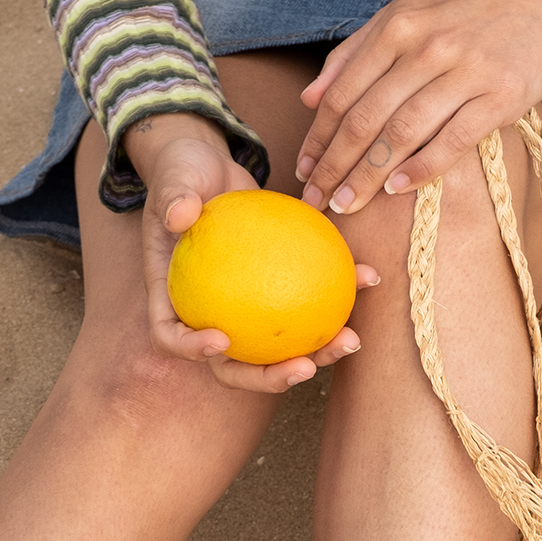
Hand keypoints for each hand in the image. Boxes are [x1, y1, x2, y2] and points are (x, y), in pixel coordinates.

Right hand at [128, 113, 377, 395]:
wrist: (211, 164)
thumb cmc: (183, 170)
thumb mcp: (174, 177)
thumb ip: (174, 196)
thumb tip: (178, 215)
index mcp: (174, 296)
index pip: (172, 336)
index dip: (193, 351)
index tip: (222, 341)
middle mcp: (209, 311)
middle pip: (234, 364)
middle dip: (270, 377)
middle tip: (304, 367)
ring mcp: (246, 306)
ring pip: (279, 346)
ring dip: (318, 352)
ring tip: (351, 339)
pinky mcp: (277, 287)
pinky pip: (307, 298)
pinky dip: (340, 293)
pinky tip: (369, 277)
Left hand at [295, 0, 541, 215]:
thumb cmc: (463, 14)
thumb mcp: (405, 15)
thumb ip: (354, 53)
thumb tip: (308, 98)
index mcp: (397, 27)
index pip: (344, 92)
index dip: (318, 137)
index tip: (303, 169)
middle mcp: (427, 47)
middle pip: (367, 119)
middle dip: (335, 165)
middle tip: (317, 199)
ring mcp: (465, 72)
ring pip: (403, 134)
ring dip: (369, 176)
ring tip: (348, 204)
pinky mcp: (499, 96)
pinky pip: (452, 141)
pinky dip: (421, 169)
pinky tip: (397, 189)